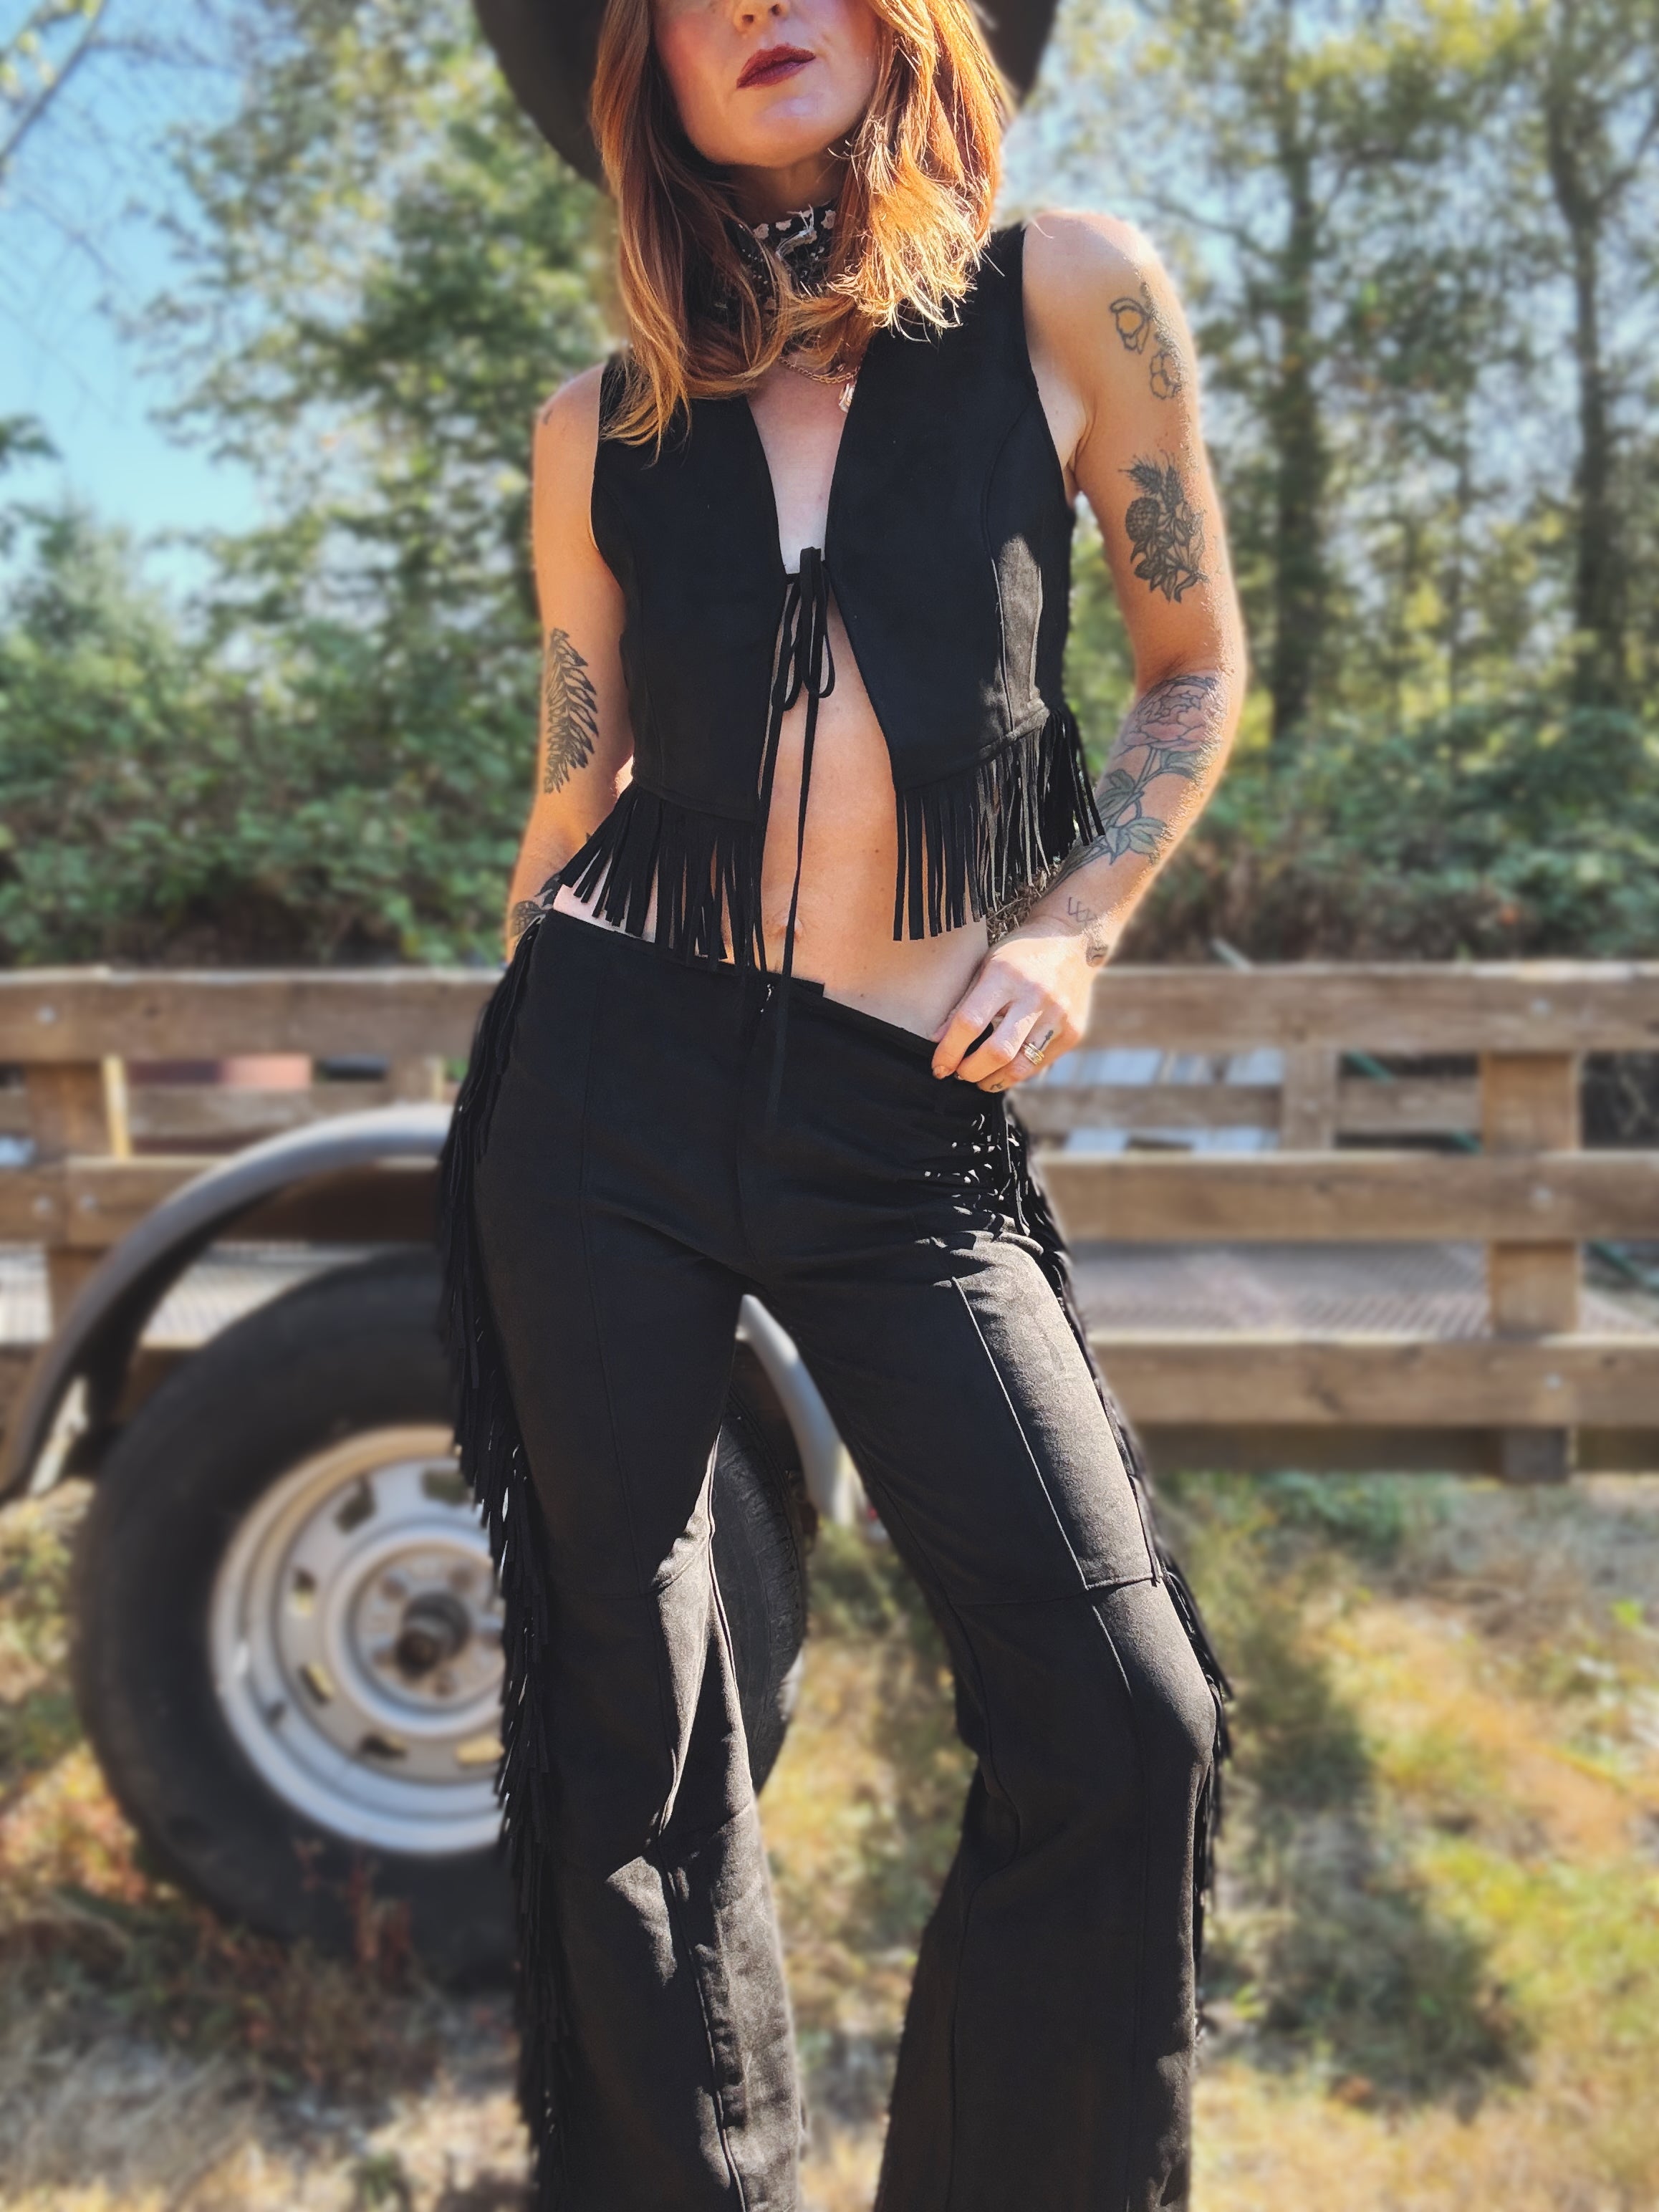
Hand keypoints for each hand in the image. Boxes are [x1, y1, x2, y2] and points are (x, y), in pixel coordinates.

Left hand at [931, 920, 1098, 1091]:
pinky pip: (1040, 1064)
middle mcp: (1035, 996)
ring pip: (1021, 1066)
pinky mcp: (1073, 1031)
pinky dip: (1017, 1072)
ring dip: (994, 1080)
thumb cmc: (1019, 955)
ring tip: (980, 1079)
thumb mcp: (986, 966)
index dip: (950, 1051)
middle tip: (959, 1074)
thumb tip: (938, 1041)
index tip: (939, 1067)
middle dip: (971, 1071)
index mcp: (1005, 975)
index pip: (970, 1022)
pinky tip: (1005, 1069)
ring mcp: (1059, 1016)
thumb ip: (963, 1004)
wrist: (1072, 942)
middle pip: (998, 1051)